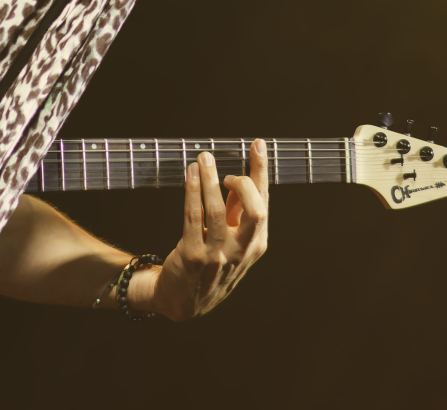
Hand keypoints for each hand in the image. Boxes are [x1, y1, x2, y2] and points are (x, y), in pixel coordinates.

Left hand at [130, 140, 269, 320]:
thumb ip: (236, 212)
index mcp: (255, 244)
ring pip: (217, 210)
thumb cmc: (210, 264)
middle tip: (225, 165)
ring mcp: (217, 255)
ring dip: (209, 180)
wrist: (183, 300)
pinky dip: (192, 191)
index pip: (263, 203)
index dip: (261, 172)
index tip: (258, 146)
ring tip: (202, 159)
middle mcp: (241, 251)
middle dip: (245, 181)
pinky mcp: (192, 256)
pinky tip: (189, 175)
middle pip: (254, 211)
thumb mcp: (231, 240)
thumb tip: (239, 179)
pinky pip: (193, 217)